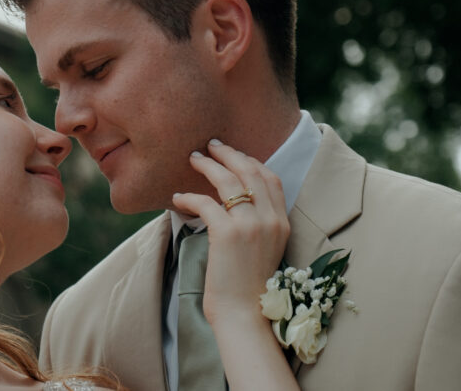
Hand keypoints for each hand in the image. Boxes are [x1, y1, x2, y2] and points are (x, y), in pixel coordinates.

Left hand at [172, 139, 289, 324]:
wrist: (244, 315)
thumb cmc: (248, 287)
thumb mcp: (264, 250)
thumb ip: (257, 225)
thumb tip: (232, 204)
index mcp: (282, 223)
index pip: (271, 178)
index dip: (251, 161)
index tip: (233, 155)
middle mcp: (270, 220)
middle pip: (251, 171)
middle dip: (229, 154)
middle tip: (210, 146)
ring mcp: (251, 225)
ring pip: (228, 181)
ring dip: (208, 166)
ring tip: (193, 159)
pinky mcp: (227, 234)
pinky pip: (205, 203)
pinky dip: (189, 197)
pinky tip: (178, 197)